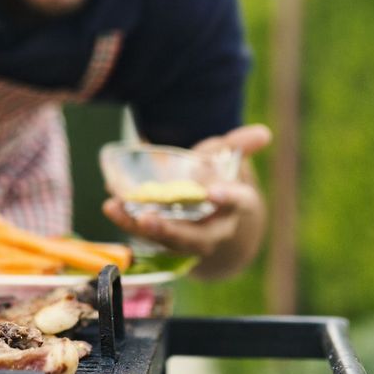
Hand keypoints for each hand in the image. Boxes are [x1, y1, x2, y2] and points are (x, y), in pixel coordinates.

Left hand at [102, 124, 270, 277]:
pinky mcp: (166, 239)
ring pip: (166, 240)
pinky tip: (111, 205)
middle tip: (147, 219)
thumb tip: (263, 133)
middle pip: (195, 237)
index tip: (214, 192)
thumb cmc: (221, 182)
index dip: (227, 198)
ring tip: (114, 208)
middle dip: (171, 230)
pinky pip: (147, 234)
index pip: (238, 203)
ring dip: (139, 227)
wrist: (215, 218)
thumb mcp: (230, 161)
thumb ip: (239, 146)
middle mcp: (214, 229)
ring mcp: (189, 239)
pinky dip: (128, 220)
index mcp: (236, 206)